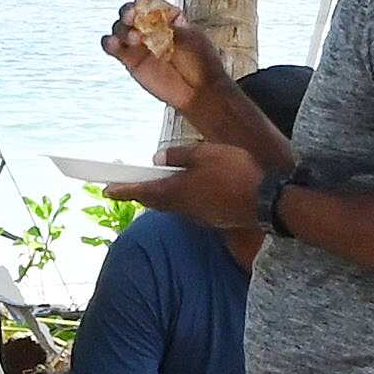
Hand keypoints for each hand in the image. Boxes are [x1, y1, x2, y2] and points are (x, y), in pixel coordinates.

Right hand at [99, 0, 227, 115]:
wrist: (199, 91)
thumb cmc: (201, 62)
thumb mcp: (191, 39)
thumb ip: (169, 28)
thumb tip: (151, 21)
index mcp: (166, 17)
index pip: (149, 2)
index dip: (143, 1)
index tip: (142, 5)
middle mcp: (149, 27)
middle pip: (129, 12)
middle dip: (127, 12)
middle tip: (132, 17)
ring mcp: (139, 44)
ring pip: (119, 28)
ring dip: (122, 29)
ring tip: (135, 39)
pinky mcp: (130, 61)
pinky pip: (113, 48)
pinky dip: (109, 43)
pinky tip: (113, 44)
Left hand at [105, 139, 266, 231]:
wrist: (268, 201)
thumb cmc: (236, 172)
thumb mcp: (205, 153)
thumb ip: (179, 155)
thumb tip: (158, 159)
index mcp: (176, 191)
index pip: (141, 191)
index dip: (122, 190)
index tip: (105, 190)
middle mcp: (183, 208)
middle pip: (155, 200)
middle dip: (140, 192)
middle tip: (128, 184)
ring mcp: (198, 216)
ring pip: (172, 205)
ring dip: (162, 195)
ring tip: (157, 182)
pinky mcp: (212, 219)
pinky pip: (189, 208)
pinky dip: (181, 198)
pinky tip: (188, 188)